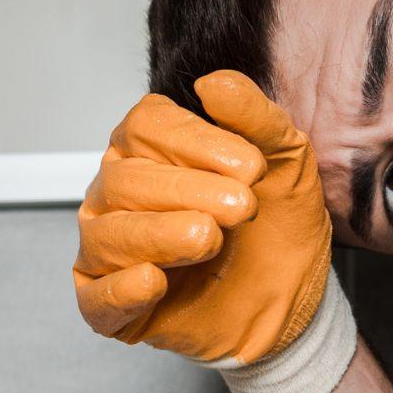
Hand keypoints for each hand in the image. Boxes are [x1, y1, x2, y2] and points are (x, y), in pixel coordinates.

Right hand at [73, 70, 333, 364]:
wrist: (295, 301)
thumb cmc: (279, 228)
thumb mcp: (286, 163)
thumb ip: (256, 118)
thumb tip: (213, 83)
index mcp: (149, 151)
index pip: (145, 126)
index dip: (195, 142)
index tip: (251, 168)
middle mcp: (117, 196)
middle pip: (125, 178)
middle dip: (187, 190)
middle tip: (243, 208)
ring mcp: (109, 252)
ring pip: (107, 234)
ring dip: (161, 234)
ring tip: (210, 238)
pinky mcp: (114, 310)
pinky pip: (97, 299)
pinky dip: (121, 290)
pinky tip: (154, 281)